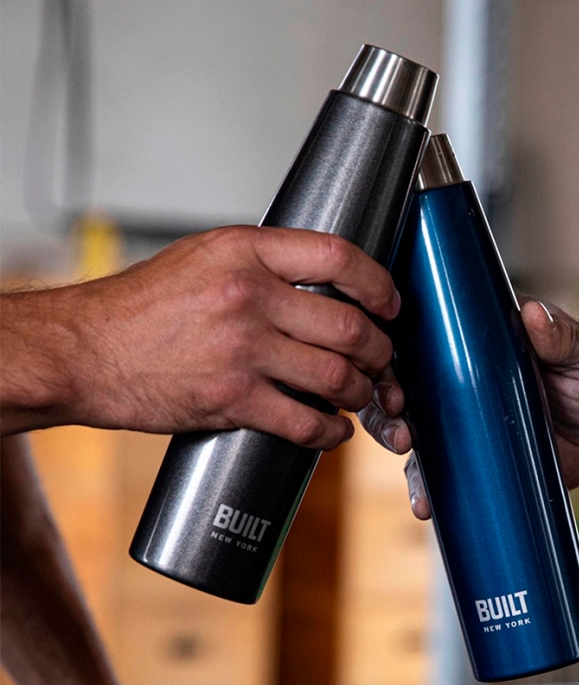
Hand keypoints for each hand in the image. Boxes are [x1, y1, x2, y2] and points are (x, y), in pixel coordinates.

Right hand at [1, 226, 398, 448]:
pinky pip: (304, 421)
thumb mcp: (201, 258)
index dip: (378, 283)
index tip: (389, 304)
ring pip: (335, 376)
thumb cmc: (139, 308)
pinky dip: (329, 432)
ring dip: (361, 392)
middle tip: (382, 361)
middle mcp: (248, 296)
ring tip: (360, 395)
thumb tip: (317, 282)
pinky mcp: (232, 399)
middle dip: (379, 351)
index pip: (338, 256)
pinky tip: (332, 430)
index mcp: (245, 252)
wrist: (83, 350)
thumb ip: (260, 264)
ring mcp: (242, 349)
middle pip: (349, 325)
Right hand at [359, 300, 578, 518]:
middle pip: (398, 378)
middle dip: (384, 395)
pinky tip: (424, 503)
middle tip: (398, 412)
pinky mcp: (466, 458)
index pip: (420, 330)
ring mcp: (456, 418)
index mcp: (474, 337)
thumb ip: (564, 336)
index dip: (393, 343)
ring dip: (390, 434)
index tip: (390, 360)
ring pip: (403, 422)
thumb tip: (534, 314)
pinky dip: (423, 487)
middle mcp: (454, 375)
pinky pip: (432, 471)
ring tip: (404, 448)